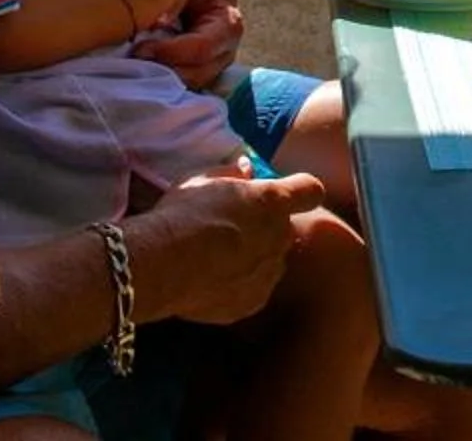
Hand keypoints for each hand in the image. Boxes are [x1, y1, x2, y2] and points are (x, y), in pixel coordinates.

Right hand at [122, 170, 324, 325]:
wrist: (161, 265)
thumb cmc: (181, 214)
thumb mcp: (203, 179)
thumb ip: (232, 174)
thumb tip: (246, 170)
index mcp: (273, 201)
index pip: (310, 190)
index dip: (300, 190)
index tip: (284, 193)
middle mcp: (279, 236)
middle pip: (285, 228)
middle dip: (266, 226)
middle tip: (232, 228)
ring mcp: (269, 273)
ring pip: (271, 260)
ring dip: (255, 257)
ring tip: (217, 258)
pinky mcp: (253, 302)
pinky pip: (254, 289)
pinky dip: (240, 285)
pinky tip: (212, 281)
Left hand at [132, 0, 244, 89]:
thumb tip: (156, 25)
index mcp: (228, 22)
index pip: (202, 47)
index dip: (170, 52)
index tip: (139, 49)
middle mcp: (225, 50)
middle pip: (197, 73)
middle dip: (164, 70)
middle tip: (133, 60)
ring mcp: (213, 65)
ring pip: (188, 84)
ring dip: (161, 80)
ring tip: (135, 65)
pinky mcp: (197, 72)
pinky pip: (181, 85)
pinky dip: (161, 82)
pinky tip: (142, 71)